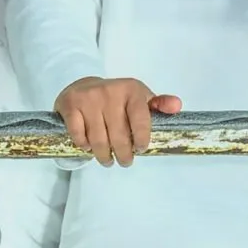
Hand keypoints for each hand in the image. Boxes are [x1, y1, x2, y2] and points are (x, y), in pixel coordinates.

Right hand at [56, 76, 182, 166]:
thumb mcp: (140, 98)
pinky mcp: (70, 105)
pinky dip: (84, 146)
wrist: (83, 85)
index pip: (141, 120)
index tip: (140, 149)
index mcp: (132, 90)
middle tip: (125, 161)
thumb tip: (177, 106)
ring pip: (98, 140)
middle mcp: (110, 92)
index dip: (141, 140)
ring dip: (104, 156)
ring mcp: (89, 98)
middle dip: (123, 155)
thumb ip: (160, 104)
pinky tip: (89, 147)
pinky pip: (79, 136)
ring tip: (107, 160)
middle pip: (119, 136)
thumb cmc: (117, 98)